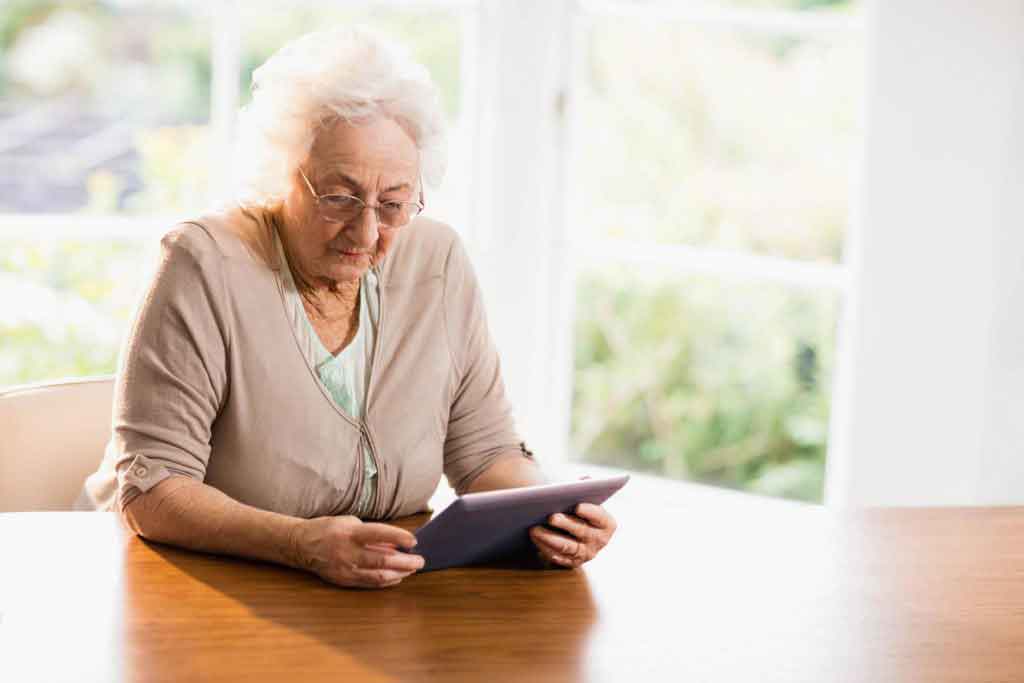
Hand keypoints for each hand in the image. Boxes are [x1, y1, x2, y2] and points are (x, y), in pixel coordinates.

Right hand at [292, 515, 424, 588]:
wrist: (301, 545)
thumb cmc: (329, 529)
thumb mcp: (351, 523)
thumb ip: (373, 535)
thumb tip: (395, 546)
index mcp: (350, 533)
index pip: (379, 535)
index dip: (398, 538)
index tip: (414, 541)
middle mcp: (347, 553)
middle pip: (382, 560)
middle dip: (405, 562)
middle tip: (420, 561)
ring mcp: (345, 569)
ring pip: (378, 575)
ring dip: (399, 573)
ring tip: (412, 569)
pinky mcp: (343, 581)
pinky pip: (369, 583)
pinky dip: (386, 581)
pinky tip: (397, 577)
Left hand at [528, 493, 617, 569]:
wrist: (573, 529)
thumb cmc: (577, 508)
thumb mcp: (584, 497)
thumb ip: (585, 488)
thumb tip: (585, 480)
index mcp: (607, 523)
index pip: (600, 517)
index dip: (590, 512)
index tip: (578, 506)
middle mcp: (600, 540)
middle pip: (582, 532)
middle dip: (566, 524)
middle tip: (551, 517)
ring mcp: (587, 554)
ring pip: (567, 547)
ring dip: (550, 538)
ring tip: (534, 529)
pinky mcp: (572, 562)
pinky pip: (558, 558)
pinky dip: (545, 549)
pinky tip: (535, 540)